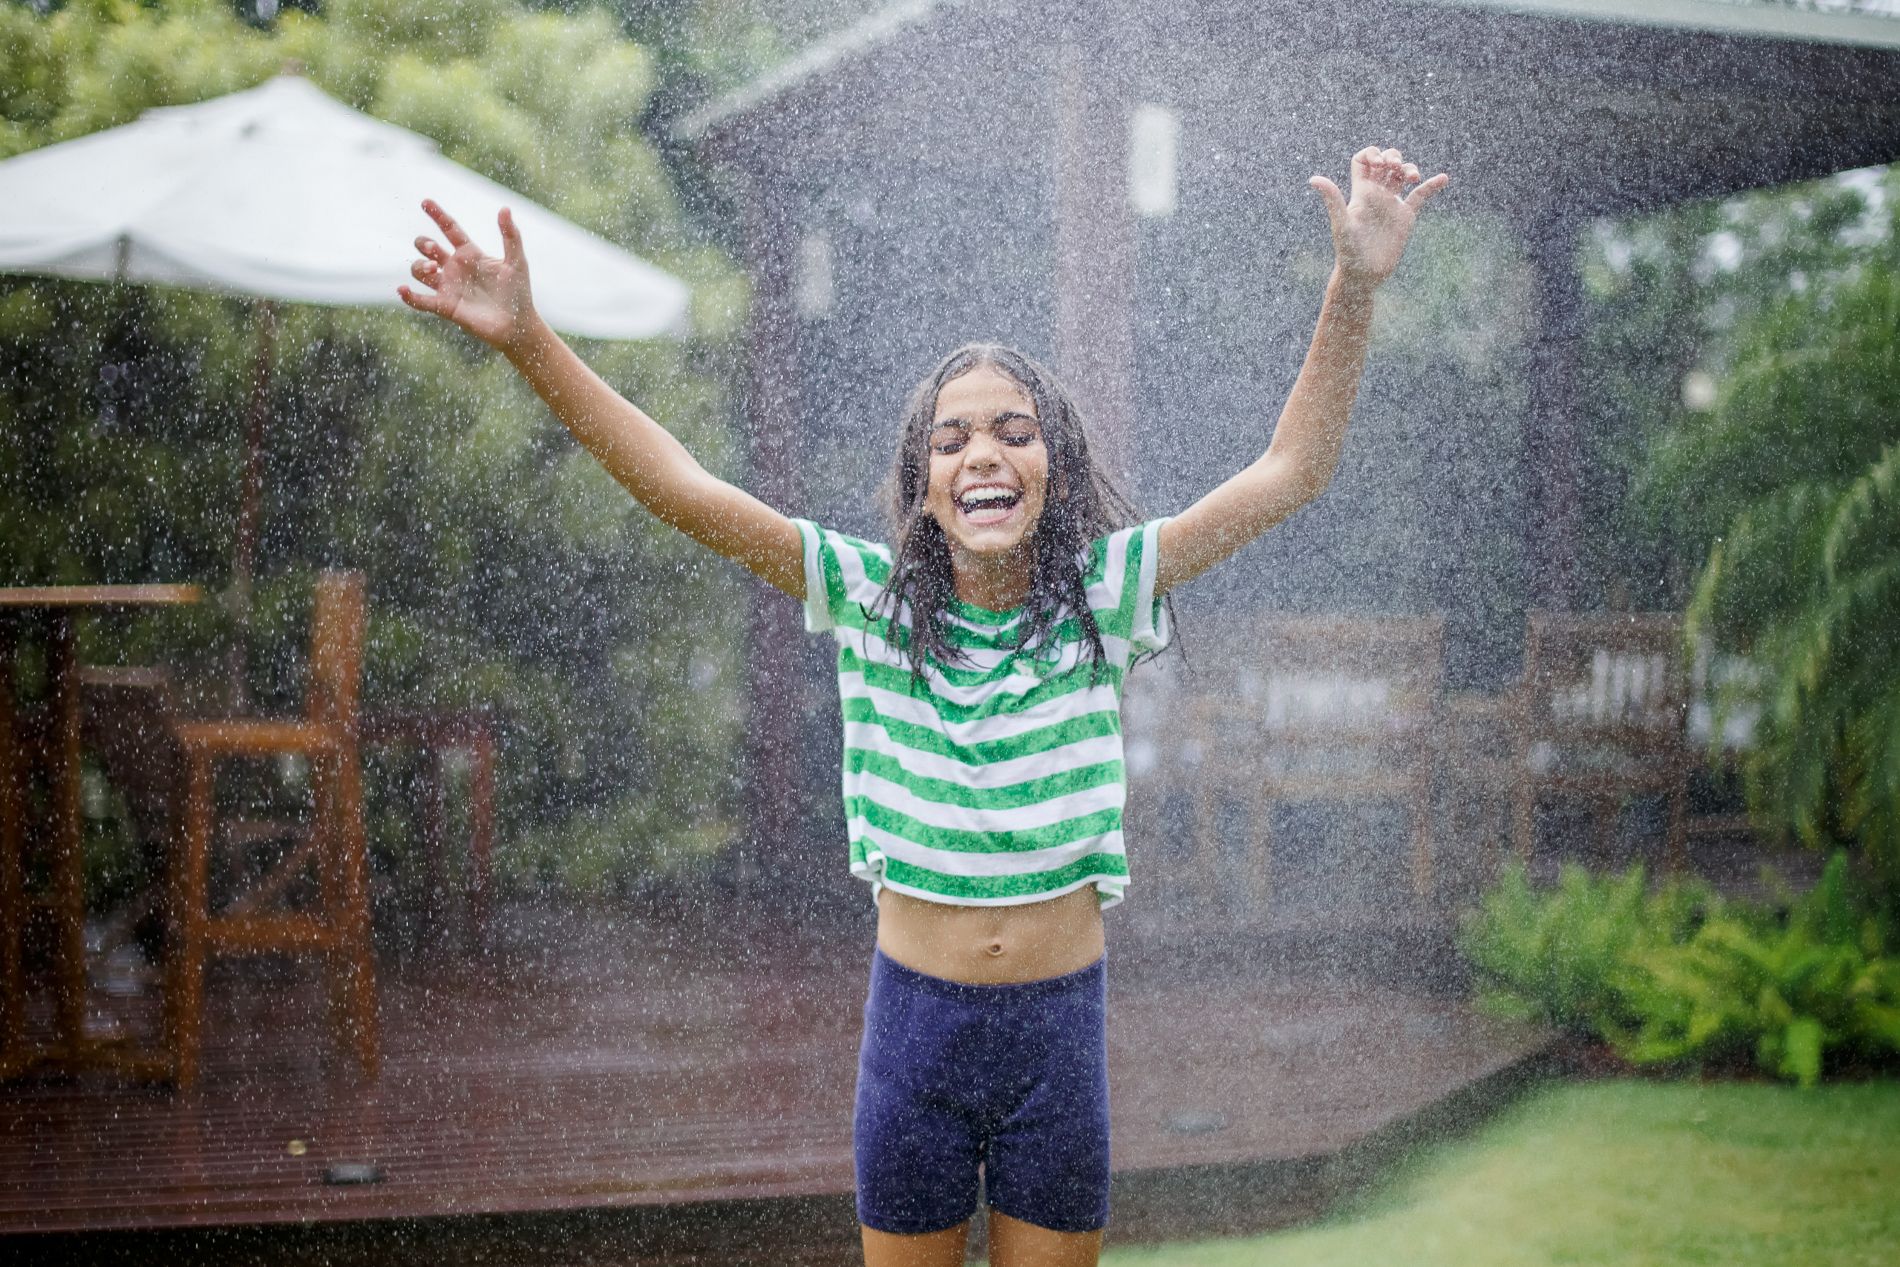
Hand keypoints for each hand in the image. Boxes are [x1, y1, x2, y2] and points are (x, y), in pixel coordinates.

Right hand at [397, 200, 536, 350]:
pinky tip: (402, 290)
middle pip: (427, 249)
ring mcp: (448, 287)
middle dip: (424, 244)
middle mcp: (455, 268)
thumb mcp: (516, 261)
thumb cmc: (518, 293)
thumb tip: (505, 209)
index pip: (449, 229)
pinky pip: (420, 301)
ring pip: (419, 271)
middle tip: (433, 249)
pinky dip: (408, 296)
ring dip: (420, 267)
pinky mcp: (445, 307)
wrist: (518, 324)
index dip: (437, 215)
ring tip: (433, 270)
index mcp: (470, 254)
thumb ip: (511, 236)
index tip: (425, 202)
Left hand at [1309, 147, 1449, 287]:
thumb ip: (1332, 200)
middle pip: (1386, 163)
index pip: (1363, 160)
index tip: (1378, 164)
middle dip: (1393, 157)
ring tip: (1413, 177)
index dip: (1371, 154)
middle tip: (1394, 167)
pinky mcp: (1405, 216)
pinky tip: (1443, 179)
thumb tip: (1313, 179)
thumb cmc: (1348, 252)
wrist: (1364, 275)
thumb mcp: (1341, 223)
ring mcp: (1391, 204)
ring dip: (1409, 168)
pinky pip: (1420, 196)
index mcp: (1360, 192)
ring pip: (1402, 176)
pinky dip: (1432, 186)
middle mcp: (1376, 195)